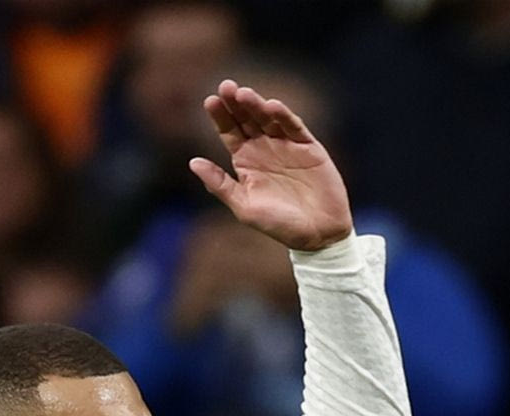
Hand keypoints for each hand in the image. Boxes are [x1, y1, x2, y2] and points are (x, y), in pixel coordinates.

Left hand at [189, 80, 351, 250]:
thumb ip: (220, 184)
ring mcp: (287, 146)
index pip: (229, 132)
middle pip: (247, 120)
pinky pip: (295, 127)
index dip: (220, 116)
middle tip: (225, 86)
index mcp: (245, 162)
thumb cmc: (278, 225)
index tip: (209, 101)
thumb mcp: (244, 206)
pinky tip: (272, 106)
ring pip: (269, 119)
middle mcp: (264, 149)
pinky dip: (284, 116)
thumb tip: (192, 162)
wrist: (317, 235)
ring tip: (244, 93)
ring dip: (257, 105)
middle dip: (236, 103)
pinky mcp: (309, 147)